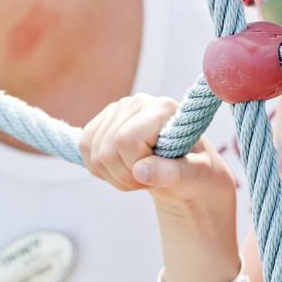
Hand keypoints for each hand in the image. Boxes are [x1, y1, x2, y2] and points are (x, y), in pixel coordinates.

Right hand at [78, 94, 235, 208]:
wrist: (187, 172)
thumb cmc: (197, 173)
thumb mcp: (195, 176)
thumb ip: (172, 173)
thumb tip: (141, 171)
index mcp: (163, 108)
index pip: (126, 139)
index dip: (135, 166)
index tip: (157, 174)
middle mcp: (138, 102)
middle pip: (106, 149)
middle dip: (124, 176)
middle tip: (148, 179)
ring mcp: (117, 109)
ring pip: (91, 150)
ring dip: (113, 175)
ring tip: (139, 175)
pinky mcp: (103, 121)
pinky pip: (84, 148)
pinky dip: (100, 169)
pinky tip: (123, 169)